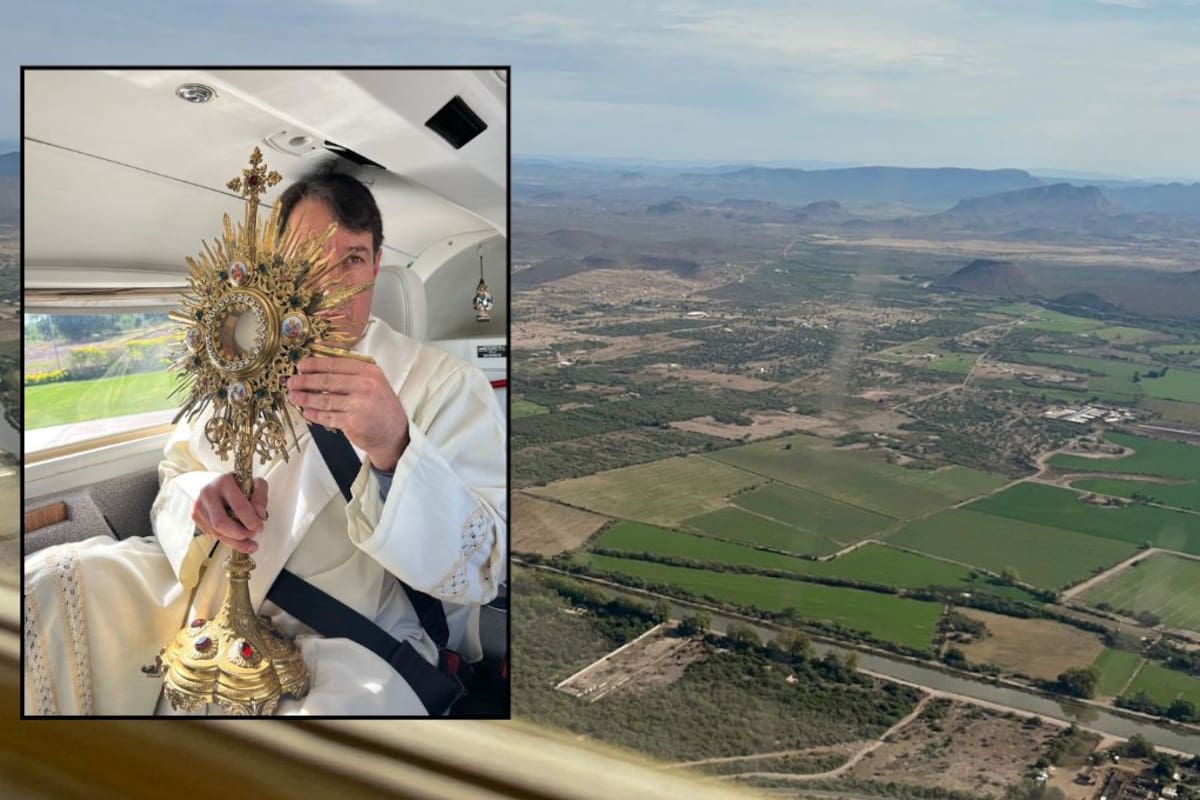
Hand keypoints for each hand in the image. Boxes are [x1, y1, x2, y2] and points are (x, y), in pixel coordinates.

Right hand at [192, 474, 267, 554]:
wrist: (220, 484)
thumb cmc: (240, 485)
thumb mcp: (256, 484)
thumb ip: (260, 497)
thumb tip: (260, 515)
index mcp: (224, 482)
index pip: (238, 506)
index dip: (250, 521)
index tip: (259, 527)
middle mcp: (208, 493)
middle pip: (221, 523)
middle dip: (240, 534)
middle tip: (252, 535)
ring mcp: (199, 505)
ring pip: (217, 532)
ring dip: (235, 541)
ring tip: (248, 541)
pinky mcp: (195, 515)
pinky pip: (212, 534)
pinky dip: (227, 540)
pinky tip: (237, 538)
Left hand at [288, 356, 410, 471]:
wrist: (394, 434)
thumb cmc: (381, 407)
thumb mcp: (374, 382)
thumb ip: (353, 371)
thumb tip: (322, 362)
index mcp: (369, 371)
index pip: (336, 364)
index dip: (315, 364)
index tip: (301, 366)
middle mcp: (365, 386)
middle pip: (327, 381)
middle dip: (305, 381)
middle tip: (291, 381)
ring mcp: (358, 405)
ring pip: (324, 400)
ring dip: (305, 398)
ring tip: (294, 397)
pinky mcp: (352, 422)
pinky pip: (327, 416)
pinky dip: (314, 414)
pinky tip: (306, 412)